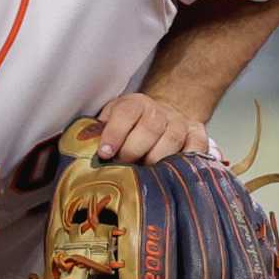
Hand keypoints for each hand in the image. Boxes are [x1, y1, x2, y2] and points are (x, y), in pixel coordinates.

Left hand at [94, 92, 209, 164]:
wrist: (162, 115)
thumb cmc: (129, 127)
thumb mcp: (110, 121)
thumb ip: (98, 131)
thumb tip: (81, 151)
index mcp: (134, 104)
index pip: (125, 113)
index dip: (114, 133)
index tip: (104, 153)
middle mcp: (159, 111)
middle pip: (150, 128)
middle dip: (134, 150)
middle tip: (124, 166)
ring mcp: (180, 123)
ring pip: (172, 138)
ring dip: (156, 159)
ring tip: (145, 174)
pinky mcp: (197, 135)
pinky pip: (197, 147)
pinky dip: (187, 160)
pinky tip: (174, 172)